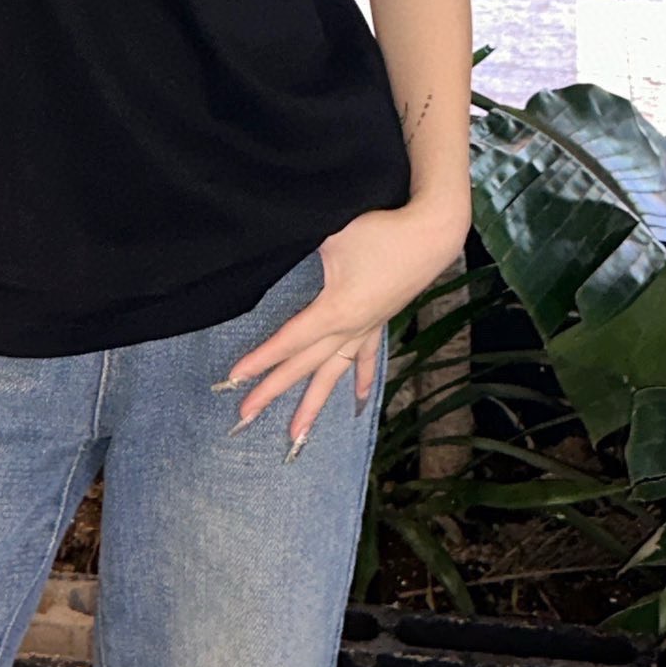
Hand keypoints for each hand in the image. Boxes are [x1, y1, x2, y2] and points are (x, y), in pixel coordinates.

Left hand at [216, 194, 470, 453]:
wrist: (431, 232)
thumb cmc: (380, 230)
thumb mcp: (331, 234)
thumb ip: (301, 246)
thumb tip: (273, 247)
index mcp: (335, 311)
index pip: (289, 341)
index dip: (260, 359)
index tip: (234, 378)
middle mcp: (351, 328)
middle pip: (305, 366)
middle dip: (273, 391)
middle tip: (244, 416)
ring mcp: (367, 328)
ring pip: (335, 373)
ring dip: (315, 405)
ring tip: (297, 436)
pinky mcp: (381, 321)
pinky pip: (366, 358)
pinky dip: (362, 381)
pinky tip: (360, 403)